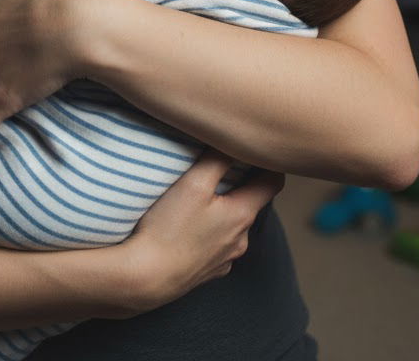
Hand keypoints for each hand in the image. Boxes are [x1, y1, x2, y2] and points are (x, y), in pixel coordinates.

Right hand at [113, 151, 285, 315]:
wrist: (146, 278)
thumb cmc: (169, 228)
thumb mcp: (194, 183)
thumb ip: (218, 159)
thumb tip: (234, 140)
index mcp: (242, 214)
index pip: (273, 183)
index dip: (269, 163)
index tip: (259, 150)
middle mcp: (242, 239)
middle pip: (251, 204)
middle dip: (240, 185)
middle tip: (221, 168)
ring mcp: (226, 259)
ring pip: (234, 226)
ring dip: (224, 211)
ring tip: (200, 199)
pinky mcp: (209, 273)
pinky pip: (218, 246)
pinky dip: (211, 233)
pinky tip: (191, 228)